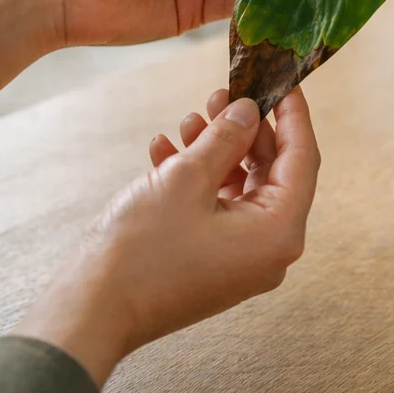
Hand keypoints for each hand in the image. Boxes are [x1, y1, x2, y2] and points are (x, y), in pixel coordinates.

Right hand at [13, 90, 319, 386]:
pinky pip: (221, 209)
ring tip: (189, 120)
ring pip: (244, 187)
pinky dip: (201, 179)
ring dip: (217, 151)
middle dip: (245, 130)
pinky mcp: (217, 262)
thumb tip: (249, 110)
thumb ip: (226, 138)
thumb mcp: (187, 178)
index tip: (283, 82)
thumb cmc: (141, 250)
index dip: (293, 115)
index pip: (302, 158)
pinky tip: (167, 151)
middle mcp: (270, 250)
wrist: (92, 310)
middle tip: (219, 96)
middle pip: (274, 172)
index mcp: (278, 232)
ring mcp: (243, 259)